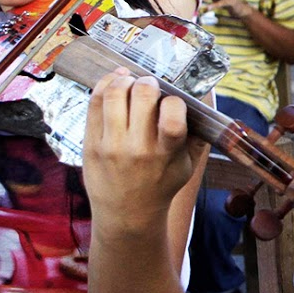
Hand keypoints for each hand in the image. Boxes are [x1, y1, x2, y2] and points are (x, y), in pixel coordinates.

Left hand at [81, 71, 206, 234]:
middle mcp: (137, 148)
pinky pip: (95, 103)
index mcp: (165, 154)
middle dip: (149, 83)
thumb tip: (202, 107)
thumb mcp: (187, 168)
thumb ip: (197, 139)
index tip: (173, 103)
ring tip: (131, 82)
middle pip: (142, 96)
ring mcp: (111, 144)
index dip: (174, 101)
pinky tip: (115, 83)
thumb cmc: (160, 186)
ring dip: (125, 80)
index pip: (172, 116)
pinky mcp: (91, 142)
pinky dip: (105, 85)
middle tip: (151, 85)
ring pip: (115, 94)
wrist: (127, 212)